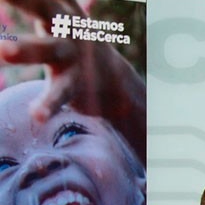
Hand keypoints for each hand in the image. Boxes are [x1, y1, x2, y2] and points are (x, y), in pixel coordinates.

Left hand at [0, 0, 145, 159]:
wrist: (114, 80)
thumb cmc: (70, 39)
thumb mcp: (60, 10)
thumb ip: (39, 2)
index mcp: (60, 6)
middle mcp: (68, 26)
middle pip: (44, 8)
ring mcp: (73, 56)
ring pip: (50, 50)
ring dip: (27, 49)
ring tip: (3, 50)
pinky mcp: (75, 85)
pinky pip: (60, 93)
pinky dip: (49, 104)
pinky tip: (36, 114)